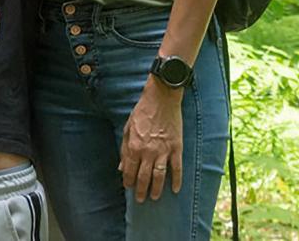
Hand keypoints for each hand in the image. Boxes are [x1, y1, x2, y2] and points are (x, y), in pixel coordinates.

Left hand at [119, 79, 183, 201]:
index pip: (130, 171)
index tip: (129, 187)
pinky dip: (176, 180)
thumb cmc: (142, 111)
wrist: (161, 98)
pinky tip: (175, 189)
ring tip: (154, 197)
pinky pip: (177, 168)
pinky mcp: (176, 148)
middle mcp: (148, 152)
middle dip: (141, 190)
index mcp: (134, 147)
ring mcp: (163, 151)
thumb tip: (121, 167)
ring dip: (157, 189)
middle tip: (141, 199)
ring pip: (159, 176)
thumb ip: (124, 149)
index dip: (128, 181)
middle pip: (144, 177)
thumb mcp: (127, 128)